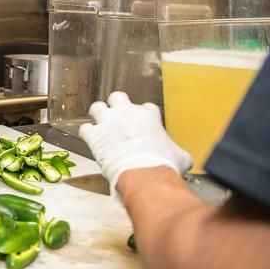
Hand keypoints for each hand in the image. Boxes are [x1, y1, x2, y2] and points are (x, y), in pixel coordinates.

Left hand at [78, 91, 192, 196]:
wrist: (145, 172)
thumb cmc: (163, 163)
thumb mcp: (180, 156)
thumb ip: (179, 152)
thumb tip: (184, 160)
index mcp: (148, 115)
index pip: (146, 107)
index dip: (144, 115)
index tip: (144, 125)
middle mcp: (126, 113)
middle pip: (117, 96)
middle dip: (116, 104)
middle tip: (117, 116)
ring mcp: (108, 122)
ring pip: (96, 107)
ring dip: (97, 115)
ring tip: (100, 124)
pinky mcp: (95, 136)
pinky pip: (84, 128)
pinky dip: (87, 134)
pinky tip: (90, 139)